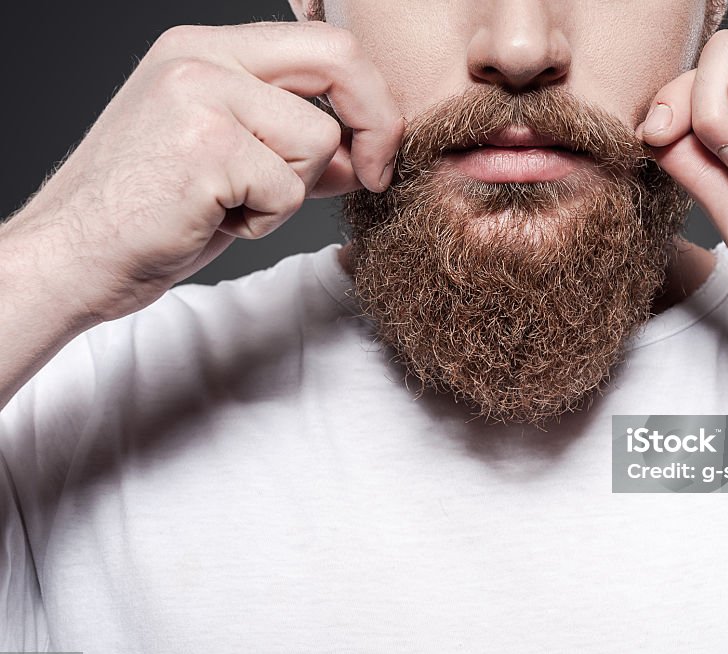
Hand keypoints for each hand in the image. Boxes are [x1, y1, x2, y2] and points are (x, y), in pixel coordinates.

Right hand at [5, 21, 403, 322]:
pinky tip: (214, 220)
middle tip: (374, 176)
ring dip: (291, 193)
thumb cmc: (150, 215)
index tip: (376, 154)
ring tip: (232, 206)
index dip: (372, 99)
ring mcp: (199, 95)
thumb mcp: (231, 164)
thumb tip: (364, 153)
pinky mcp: (205, 146)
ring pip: (318, 140)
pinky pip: (288, 190)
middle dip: (377, 124)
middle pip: (340, 62)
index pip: (324, 45)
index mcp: (207, 50)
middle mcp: (201, 57)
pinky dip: (265, 222)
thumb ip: (295, 145)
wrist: (72, 256)